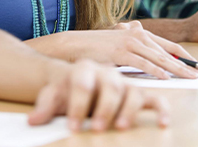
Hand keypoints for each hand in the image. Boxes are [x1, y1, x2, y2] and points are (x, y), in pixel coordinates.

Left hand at [28, 60, 169, 131]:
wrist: (79, 80)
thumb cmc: (66, 90)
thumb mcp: (53, 94)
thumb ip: (45, 105)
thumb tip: (33, 120)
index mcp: (84, 69)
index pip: (81, 83)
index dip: (76, 104)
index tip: (71, 125)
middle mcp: (107, 74)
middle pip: (110, 86)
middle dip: (104, 108)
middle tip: (95, 128)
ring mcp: (124, 83)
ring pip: (132, 91)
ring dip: (128, 109)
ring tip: (120, 127)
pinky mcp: (138, 95)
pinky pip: (155, 99)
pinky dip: (162, 109)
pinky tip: (164, 122)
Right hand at [102, 20, 197, 78]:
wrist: (74, 45)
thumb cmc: (96, 49)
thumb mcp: (120, 47)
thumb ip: (137, 50)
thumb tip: (153, 60)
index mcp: (140, 32)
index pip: (169, 45)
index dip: (185, 56)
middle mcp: (138, 34)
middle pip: (168, 52)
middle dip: (186, 64)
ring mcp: (130, 42)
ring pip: (159, 58)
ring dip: (177, 69)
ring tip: (190, 77)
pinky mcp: (121, 52)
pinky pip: (143, 63)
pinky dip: (156, 70)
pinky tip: (167, 77)